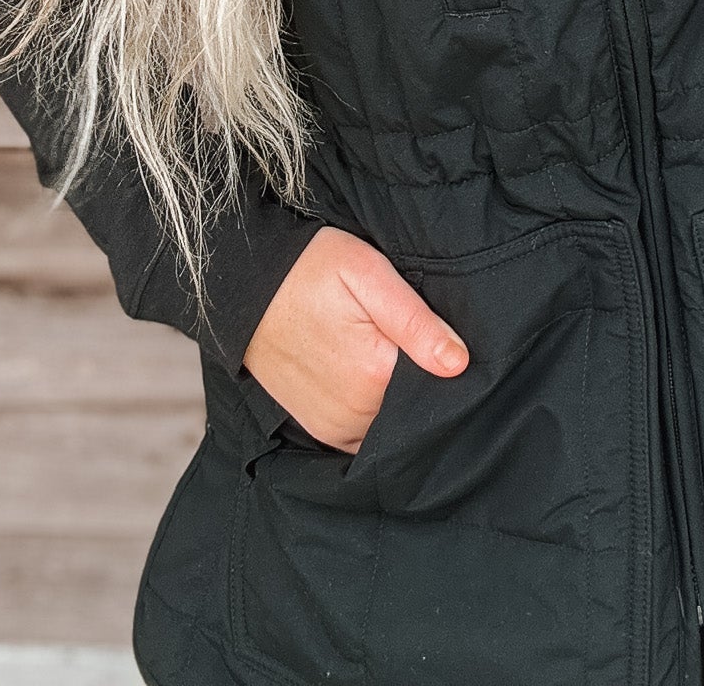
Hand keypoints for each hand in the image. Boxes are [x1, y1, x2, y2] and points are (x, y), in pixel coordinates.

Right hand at [242, 226, 467, 453]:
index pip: (436, 383)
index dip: (440, 358)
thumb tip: (459, 363)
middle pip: (413, 404)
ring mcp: (335, 427)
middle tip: (398, 335)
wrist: (244, 288)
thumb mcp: (367, 273)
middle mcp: (355, 413)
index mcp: (375, 375)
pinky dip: (373, 412)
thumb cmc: (309, 269)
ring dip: (394, 397)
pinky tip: (366, 377)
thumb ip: (415, 321)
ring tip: (377, 351)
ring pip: (390, 422)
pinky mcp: (321, 430)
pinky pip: (364, 434)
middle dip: (418, 377)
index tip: (430, 333)